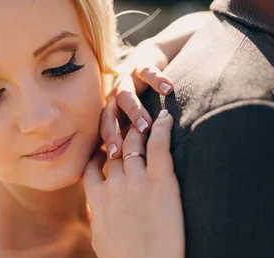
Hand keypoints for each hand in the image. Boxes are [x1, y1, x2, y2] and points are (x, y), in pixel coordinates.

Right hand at [83, 110, 184, 257]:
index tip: (106, 145)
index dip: (98, 151)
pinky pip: (159, 147)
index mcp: (98, 199)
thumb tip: (99, 217)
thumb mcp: (101, 242)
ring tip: (148, 115)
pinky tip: (167, 116)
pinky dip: (163, 129)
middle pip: (115, 149)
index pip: (92, 165)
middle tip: (130, 120)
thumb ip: (99, 221)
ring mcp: (136, 183)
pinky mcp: (160, 184)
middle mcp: (113, 186)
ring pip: (135, 143)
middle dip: (120, 133)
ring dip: (141, 127)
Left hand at [100, 40, 174, 159]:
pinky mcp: (140, 66)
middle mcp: (114, 101)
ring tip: (148, 126)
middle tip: (124, 149)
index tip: (114, 159)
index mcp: (112, 117)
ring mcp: (126, 83)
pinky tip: (169, 89)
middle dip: (115, 133)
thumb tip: (142, 176)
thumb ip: (137, 145)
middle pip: (108, 117)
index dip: (108, 145)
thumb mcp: (139, 125)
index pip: (105, 134)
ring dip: (134, 111)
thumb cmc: (148, 104)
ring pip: (124, 96)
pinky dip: (157, 79)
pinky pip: (146, 72)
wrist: (151, 64)